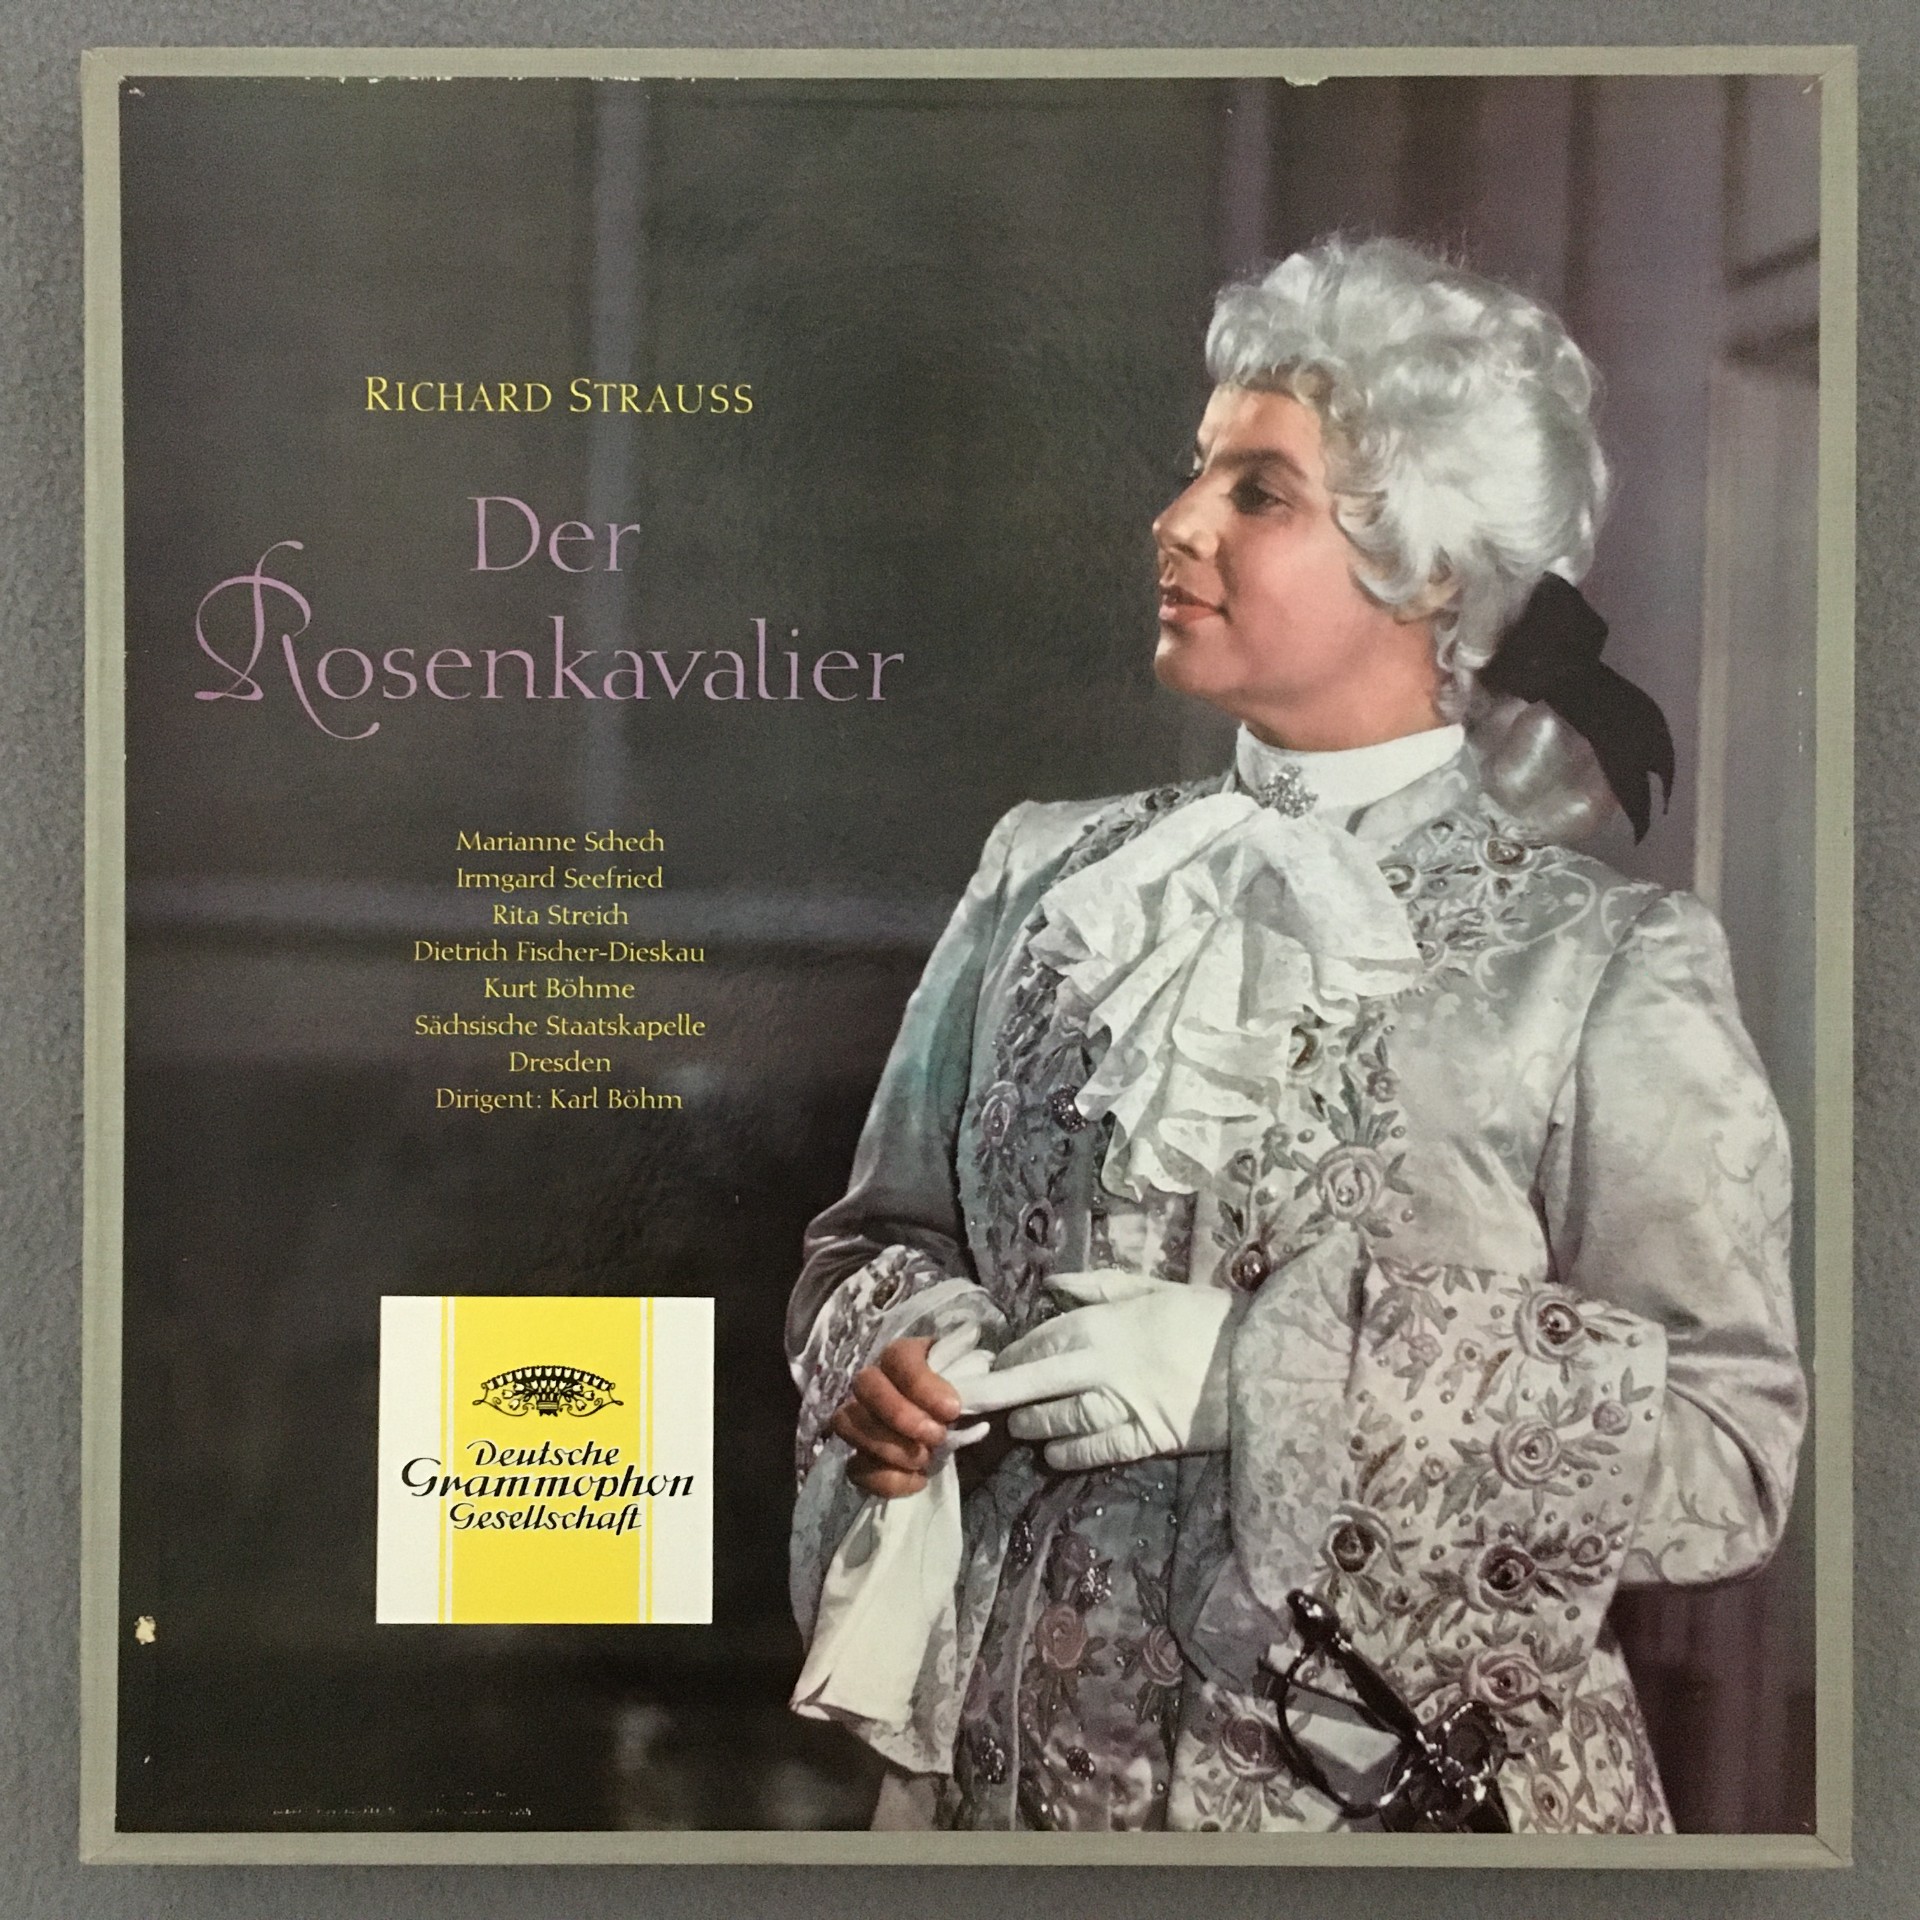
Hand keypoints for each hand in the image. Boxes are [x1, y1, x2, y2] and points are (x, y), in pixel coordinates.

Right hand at [830, 1326, 990, 1497]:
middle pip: (865, 1385)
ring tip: (924, 1460)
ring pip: (847, 1422)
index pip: (900, 1357)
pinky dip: (884, 1479)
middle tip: (936, 1437)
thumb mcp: (994, 1395)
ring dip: (886, 1446)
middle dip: (899, 1414)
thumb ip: (990, 1388)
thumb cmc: (986, 1411)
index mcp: (912, 1356)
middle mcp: (881, 1381)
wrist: (982, 1451)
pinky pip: (854, 1467)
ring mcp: (866, 1420)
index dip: (921, 1385)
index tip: (952, 1410)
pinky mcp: (864, 1457)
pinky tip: (917, 1481)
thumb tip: (985, 1389)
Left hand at [964, 1271, 1237, 1470]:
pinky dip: (1068, 1454)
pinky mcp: (1143, 1440)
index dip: (1009, 1357)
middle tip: (961, 1404)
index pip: (1038, 1343)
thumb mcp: (1153, 1288)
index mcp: (1102, 1324)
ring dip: (1032, 1424)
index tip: (991, 1364)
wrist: (1262, 1362)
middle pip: (1032, 1383)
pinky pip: (1092, 1451)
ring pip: (1057, 1421)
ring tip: (1021, 1424)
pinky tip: (1055, 1454)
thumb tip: (1053, 1285)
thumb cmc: (1207, 1317)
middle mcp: (1101, 1366)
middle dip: (992, 1393)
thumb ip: (1099, 1286)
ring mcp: (1121, 1406)